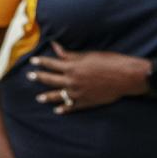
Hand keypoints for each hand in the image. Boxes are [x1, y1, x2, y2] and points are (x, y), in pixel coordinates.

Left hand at [27, 42, 148, 113]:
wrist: (126, 77)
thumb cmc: (109, 62)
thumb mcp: (88, 55)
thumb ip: (70, 54)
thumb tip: (55, 47)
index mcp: (72, 67)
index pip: (51, 64)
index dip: (41, 62)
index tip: (33, 61)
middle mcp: (72, 81)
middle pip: (50, 79)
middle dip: (39, 77)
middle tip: (30, 77)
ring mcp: (78, 93)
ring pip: (58, 96)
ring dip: (47, 97)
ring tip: (39, 98)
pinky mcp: (86, 102)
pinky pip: (72, 107)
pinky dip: (64, 109)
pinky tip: (57, 110)